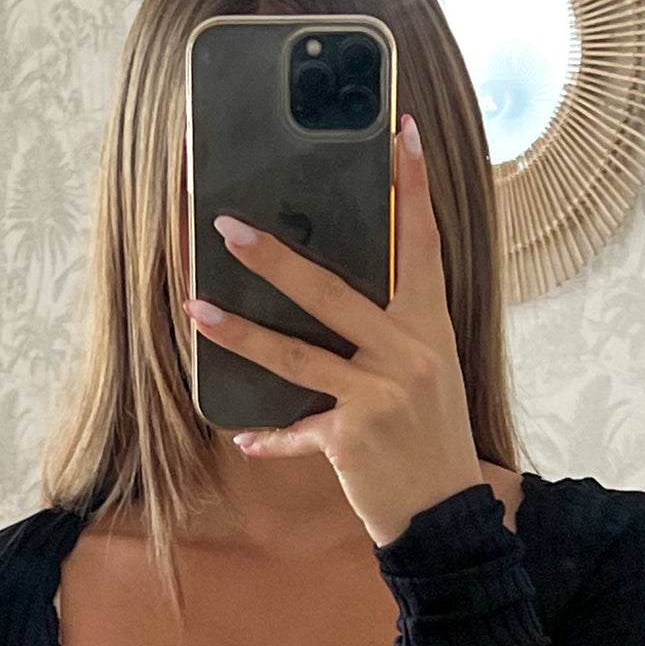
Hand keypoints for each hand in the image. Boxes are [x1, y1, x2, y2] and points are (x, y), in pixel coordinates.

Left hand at [183, 109, 517, 548]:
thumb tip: (342, 295)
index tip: (399, 130)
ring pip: (296, 355)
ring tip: (195, 308)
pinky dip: (271, 437)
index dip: (412, 186)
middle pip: (330, 293)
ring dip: (240, 333)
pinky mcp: (352, 439)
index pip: (422, 243)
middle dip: (274, 259)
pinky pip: (297, 431)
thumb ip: (396, 329)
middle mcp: (407, 353)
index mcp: (430, 326)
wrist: (449, 514)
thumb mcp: (430, 371)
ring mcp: (379, 395)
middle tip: (227, 226)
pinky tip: (243, 437)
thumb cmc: (433, 437)